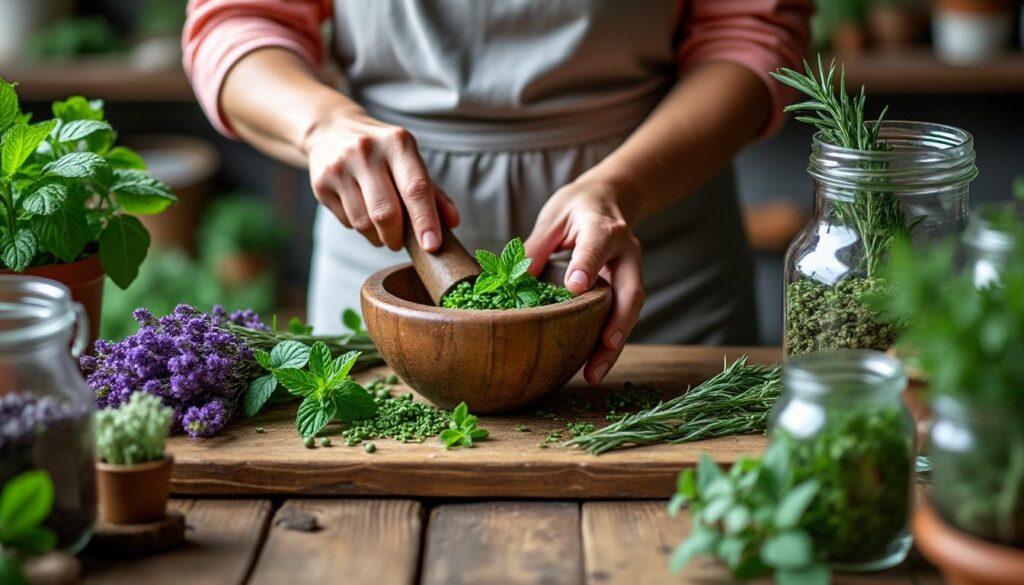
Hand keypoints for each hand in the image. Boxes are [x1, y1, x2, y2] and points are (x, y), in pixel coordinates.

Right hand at [302, 108, 458, 250]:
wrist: (331, 131)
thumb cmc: (382, 153)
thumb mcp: (409, 161)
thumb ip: (434, 193)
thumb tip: (453, 223)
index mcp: (397, 143)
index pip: (415, 188)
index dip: (425, 221)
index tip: (432, 246)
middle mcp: (366, 151)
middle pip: (386, 213)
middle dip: (397, 237)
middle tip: (401, 242)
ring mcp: (339, 166)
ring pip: (364, 223)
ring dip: (378, 237)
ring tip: (382, 228)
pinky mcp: (320, 183)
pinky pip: (347, 222)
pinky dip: (360, 228)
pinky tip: (361, 212)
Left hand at [525, 178, 644, 384]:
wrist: (610, 198)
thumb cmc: (577, 208)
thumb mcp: (552, 218)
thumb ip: (535, 248)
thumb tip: (511, 282)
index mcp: (602, 228)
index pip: (597, 247)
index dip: (587, 267)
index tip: (574, 288)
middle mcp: (625, 251)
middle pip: (629, 291)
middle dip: (618, 323)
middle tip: (603, 349)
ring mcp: (631, 271)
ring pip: (631, 310)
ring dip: (615, 344)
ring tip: (594, 373)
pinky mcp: (627, 287)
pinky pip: (623, 316)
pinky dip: (611, 342)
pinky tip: (595, 365)